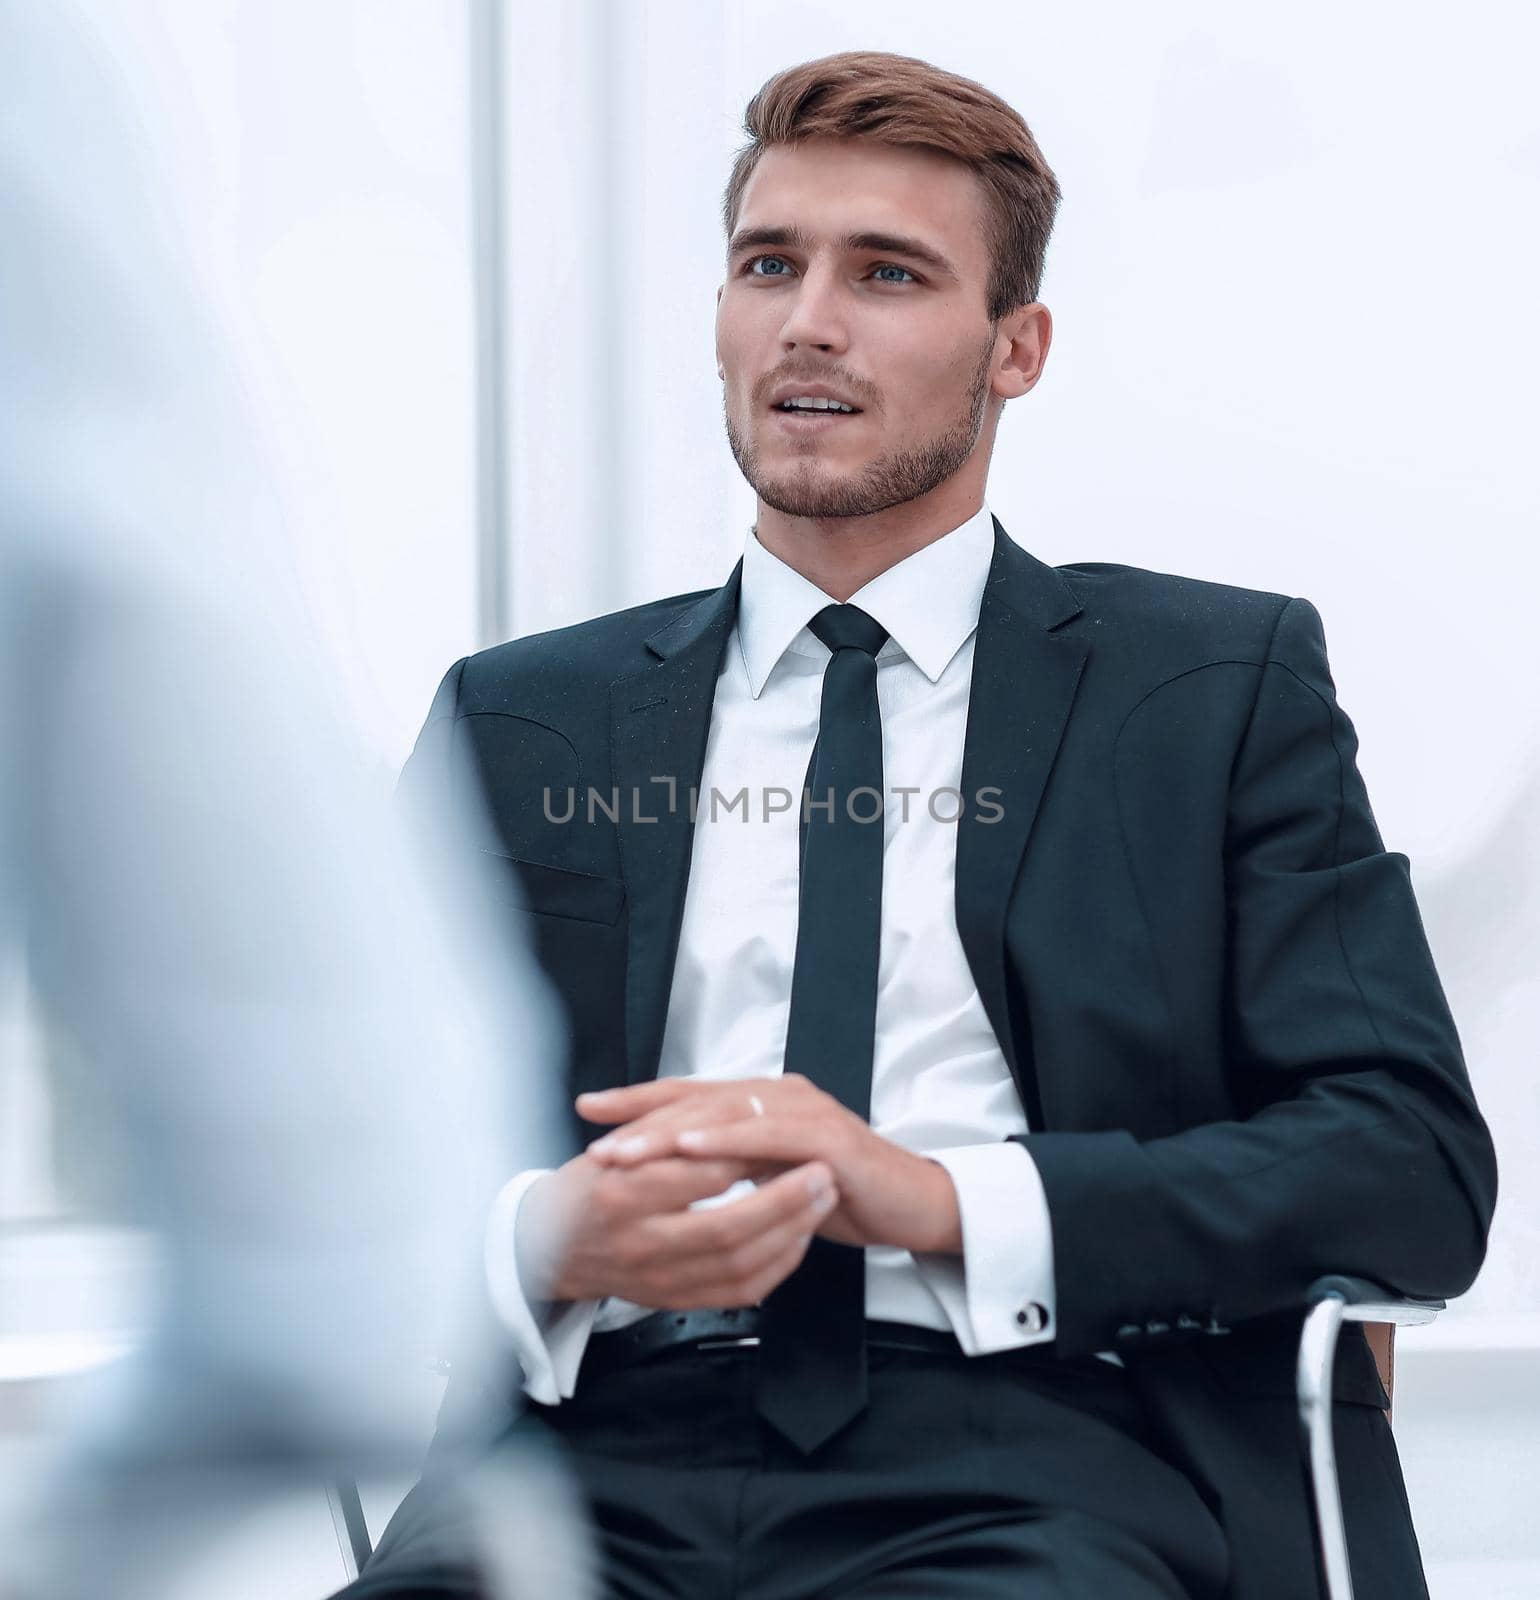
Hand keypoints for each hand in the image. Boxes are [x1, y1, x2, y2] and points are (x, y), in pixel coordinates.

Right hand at [519, 1146, 838, 1309]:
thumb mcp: (620, 1145)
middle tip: (824, 1171)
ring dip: (791, 1233)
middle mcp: (638, 1242)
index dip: (748, 1153)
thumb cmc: (587, 1186)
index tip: (785, 1133)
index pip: (697, 1173)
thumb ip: (674, 1132)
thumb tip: (738, 1114)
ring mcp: (657, 1279)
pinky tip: (799, 1237)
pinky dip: (777, 1265)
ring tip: (822, 1199)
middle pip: (726, 1228)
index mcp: (620, 1192)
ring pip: (740, 1265)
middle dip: (785, 1200)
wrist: (546, 1247)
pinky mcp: (674, 1301)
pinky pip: (738, 1291)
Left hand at [577, 1074, 960, 1255]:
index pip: (690, 1094)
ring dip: (669, 1130)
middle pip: (697, 1097)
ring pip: (723, 1112)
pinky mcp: (825, 1134)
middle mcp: (779, 1094)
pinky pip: (766, 1134)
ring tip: (626, 1148)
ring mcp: (803, 1109)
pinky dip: (724, 1138)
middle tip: (595, 1135)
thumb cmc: (842, 1194)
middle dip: (640, 1117)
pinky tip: (690, 1147)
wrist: (909, 1205)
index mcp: (762, 1103)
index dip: (638, 1100)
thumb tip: (679, 1174)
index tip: (588, 1109)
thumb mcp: (772, 1179)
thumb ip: (734, 1167)